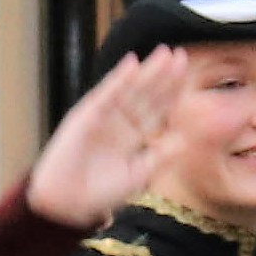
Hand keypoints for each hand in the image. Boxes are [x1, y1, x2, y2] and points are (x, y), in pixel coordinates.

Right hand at [23, 50, 185, 228]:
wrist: (67, 201)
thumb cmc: (101, 192)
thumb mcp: (140, 173)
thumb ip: (161, 155)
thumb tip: (186, 139)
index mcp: (134, 135)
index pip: (157, 110)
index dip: (173, 93)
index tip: (188, 76)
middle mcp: (120, 122)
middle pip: (147, 95)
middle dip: (164, 76)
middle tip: (180, 55)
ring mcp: (104, 116)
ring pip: (130, 90)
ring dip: (147, 71)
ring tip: (164, 53)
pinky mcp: (87, 115)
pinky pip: (106, 94)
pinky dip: (119, 78)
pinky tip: (132, 63)